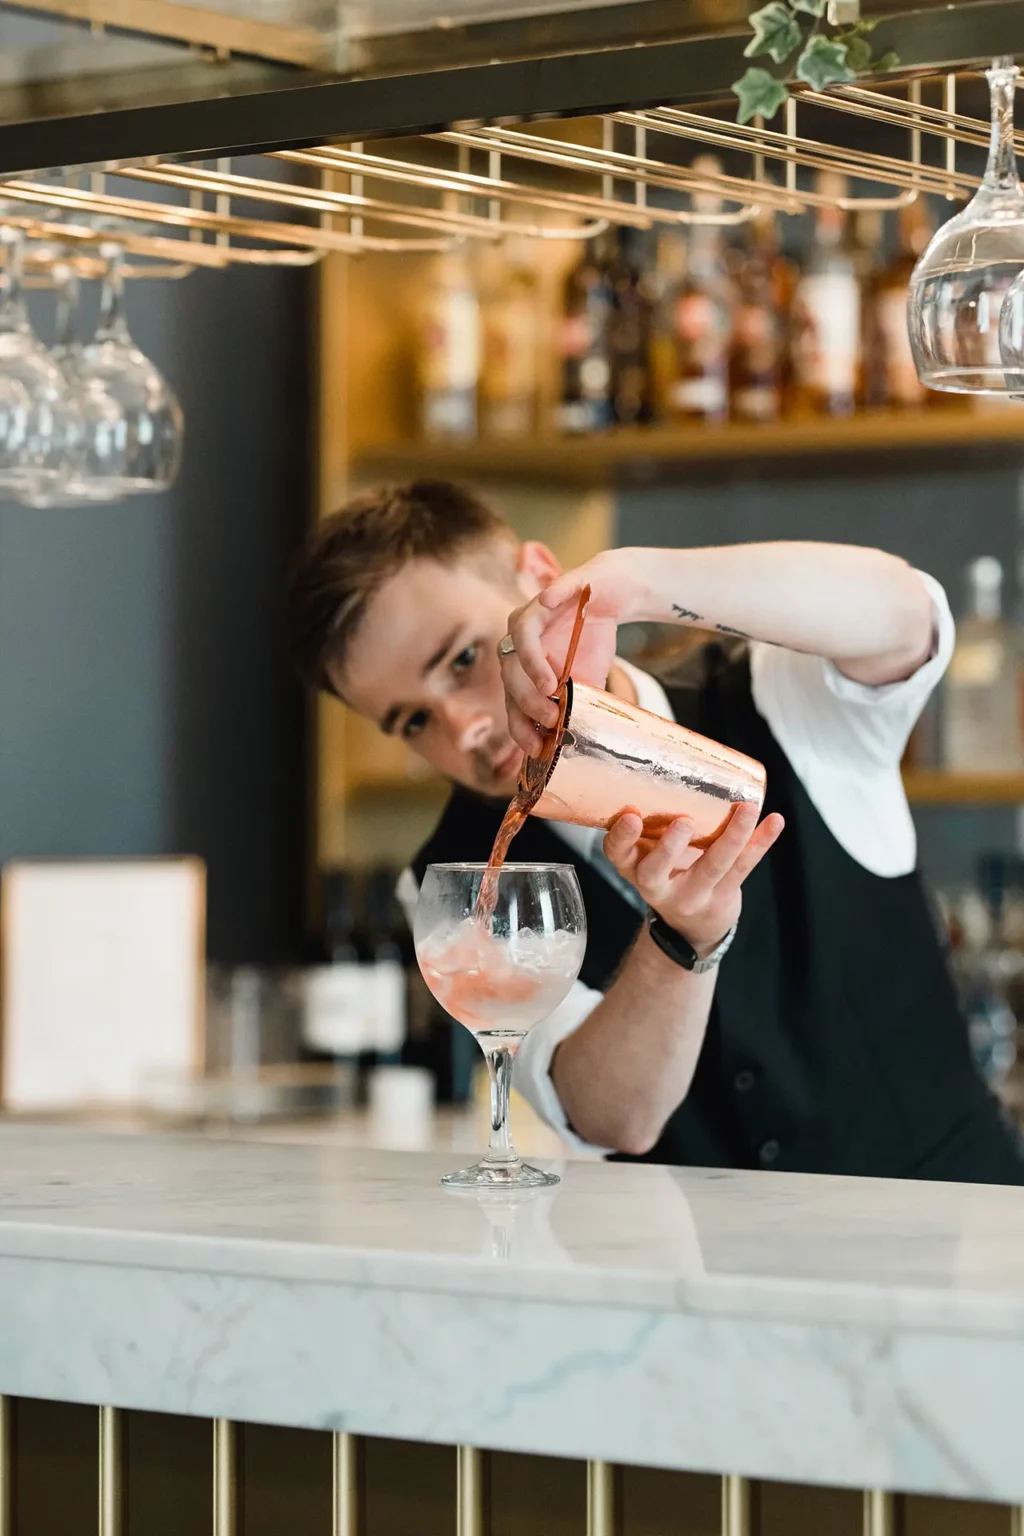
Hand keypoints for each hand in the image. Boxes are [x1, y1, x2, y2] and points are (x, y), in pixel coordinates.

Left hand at [499, 548, 651, 754]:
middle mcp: (519, 638)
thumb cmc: (592, 642)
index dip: (519, 724)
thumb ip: (573, 707)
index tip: (534, 748)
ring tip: (549, 688)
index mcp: (520, 664)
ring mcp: (534, 611)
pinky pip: (549, 594)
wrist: (614, 597)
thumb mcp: (585, 683)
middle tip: (550, 720)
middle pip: (510, 672)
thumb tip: (574, 744)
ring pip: (521, 637)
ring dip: (531, 663)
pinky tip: (550, 604)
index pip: (511, 698)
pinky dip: (549, 598)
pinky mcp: (556, 588)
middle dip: (527, 701)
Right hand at [604, 803, 784, 954]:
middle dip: (669, 848)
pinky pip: (744, 867)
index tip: (630, 816)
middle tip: (683, 822)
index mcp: (634, 868)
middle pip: (657, 871)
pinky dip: (762, 842)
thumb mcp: (647, 853)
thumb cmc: (668, 871)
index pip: (617, 855)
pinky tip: (774, 822)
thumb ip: (652, 820)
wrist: (692, 927)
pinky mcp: (723, 895)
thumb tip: (669, 757)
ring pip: (712, 867)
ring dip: (731, 837)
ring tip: (747, 810)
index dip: (620, 838)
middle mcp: (658, 886)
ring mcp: (692, 894)